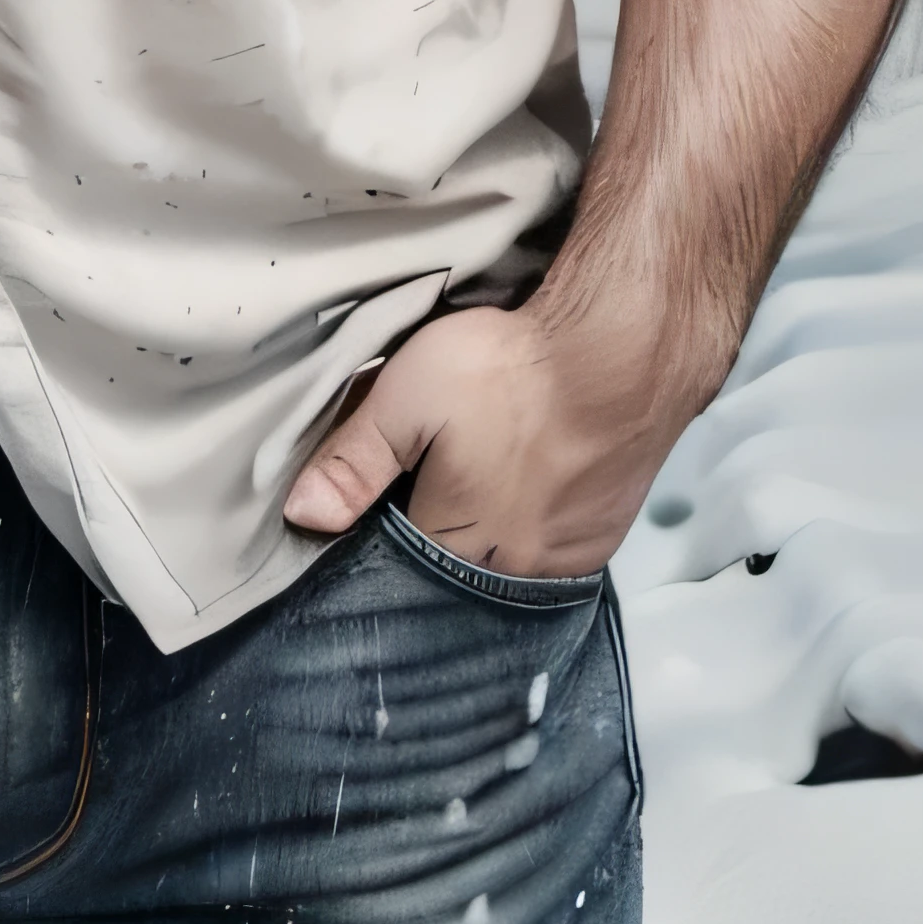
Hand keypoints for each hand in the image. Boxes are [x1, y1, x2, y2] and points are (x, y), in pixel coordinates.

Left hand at [280, 296, 687, 579]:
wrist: (621, 352)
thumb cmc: (506, 372)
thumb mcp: (406, 398)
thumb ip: (353, 461)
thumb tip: (301, 515)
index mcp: (453, 541)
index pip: (397, 562)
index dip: (380, 530)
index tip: (376, 502)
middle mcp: (510, 569)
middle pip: (455, 571)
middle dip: (435, 539)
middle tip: (432, 485)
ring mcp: (564, 558)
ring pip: (508, 566)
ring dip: (489, 541)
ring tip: (481, 488)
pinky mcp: (603, 537)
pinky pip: (554, 555)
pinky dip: (534, 532)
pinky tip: (528, 494)